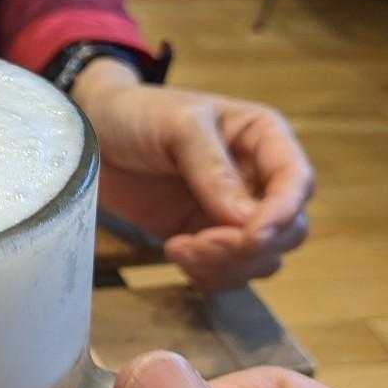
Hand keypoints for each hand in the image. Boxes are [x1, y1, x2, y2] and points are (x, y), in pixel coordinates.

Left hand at [72, 59, 312, 290]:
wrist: (91, 133)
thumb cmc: (138, 113)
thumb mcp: (177, 126)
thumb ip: (212, 169)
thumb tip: (246, 222)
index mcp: (263, 138)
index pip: (297, 182)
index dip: (283, 214)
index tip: (251, 236)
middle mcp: (257, 178)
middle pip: (288, 231)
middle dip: (248, 247)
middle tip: (199, 241)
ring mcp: (231, 212)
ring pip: (261, 259)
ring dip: (225, 265)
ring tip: (178, 246)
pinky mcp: (203, 236)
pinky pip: (226, 271)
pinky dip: (207, 274)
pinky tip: (173, 250)